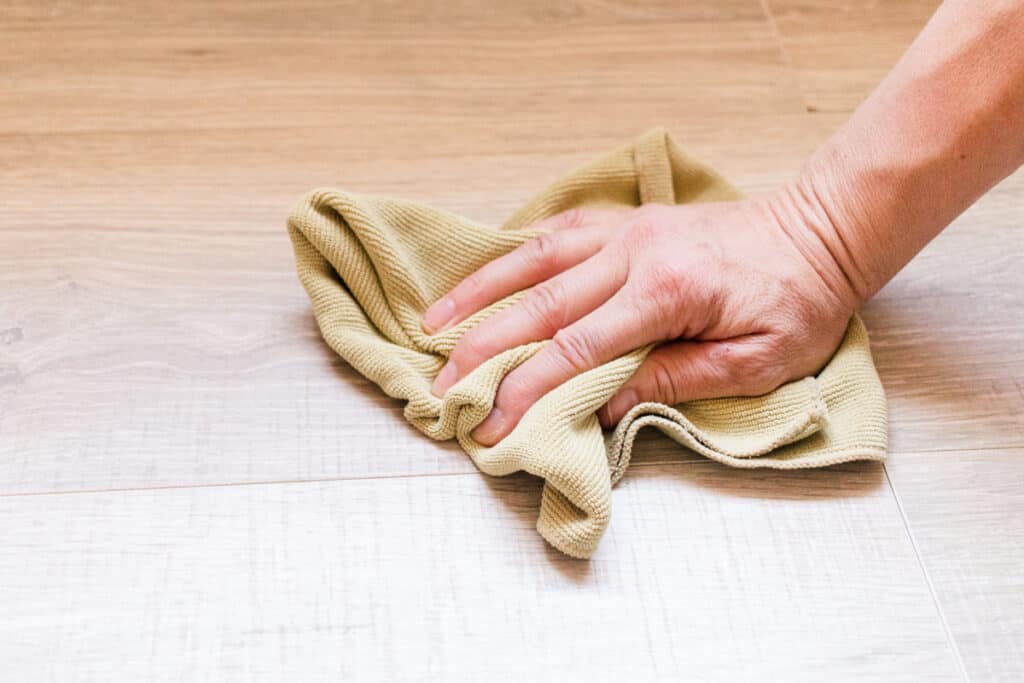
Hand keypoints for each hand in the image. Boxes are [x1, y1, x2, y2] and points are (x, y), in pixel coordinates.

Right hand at [421, 193, 858, 445]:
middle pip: (538, 304)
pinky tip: (485, 277)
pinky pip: (555, 233)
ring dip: (479, 293)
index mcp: (667, 292)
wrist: (822, 229)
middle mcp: (634, 252)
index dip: (524, 389)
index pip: (575, 348)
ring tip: (432, 324)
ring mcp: (626, 229)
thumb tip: (599, 406)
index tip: (488, 422)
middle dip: (481, 349)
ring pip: (534, 259)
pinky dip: (512, 256)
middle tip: (439, 385)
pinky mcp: (626, 221)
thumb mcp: (757, 361)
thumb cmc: (799, 302)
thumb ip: (676, 380)